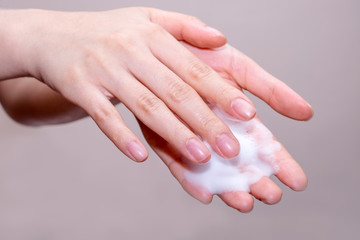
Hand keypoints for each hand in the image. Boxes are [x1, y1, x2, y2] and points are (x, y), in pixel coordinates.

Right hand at [0, 8, 258, 162]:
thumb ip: (186, 27)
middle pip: (176, 92)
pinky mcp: (80, 88)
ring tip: (200, 158)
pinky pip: (104, 116)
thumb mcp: (146, 18)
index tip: (247, 114)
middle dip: (206, 122)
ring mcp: (104, 70)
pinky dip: (122, 137)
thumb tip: (222, 39)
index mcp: (153, 36)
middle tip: (231, 149)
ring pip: (146, 107)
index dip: (221, 92)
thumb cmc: (107, 31)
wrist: (50, 34)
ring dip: (174, 134)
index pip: (194, 68)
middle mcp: (131, 51)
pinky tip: (140, 156)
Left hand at [140, 43, 312, 211]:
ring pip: (210, 168)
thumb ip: (270, 89)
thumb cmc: (201, 53)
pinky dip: (189, 177)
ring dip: (227, 186)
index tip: (297, 182)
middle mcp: (213, 129)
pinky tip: (205, 193)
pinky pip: (175, 161)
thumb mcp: (239, 66)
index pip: (263, 144)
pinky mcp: (161, 136)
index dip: (280, 162)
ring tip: (244, 201)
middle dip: (255, 181)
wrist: (159, 42)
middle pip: (239, 162)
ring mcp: (188, 136)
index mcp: (235, 116)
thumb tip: (306, 113)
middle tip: (271, 196)